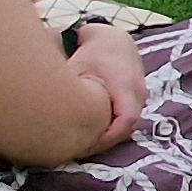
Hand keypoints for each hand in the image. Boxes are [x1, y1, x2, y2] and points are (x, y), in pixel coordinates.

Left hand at [67, 25, 148, 149]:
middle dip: (105, 141)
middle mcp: (138, 92)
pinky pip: (128, 118)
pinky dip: (113, 127)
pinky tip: (94, 131)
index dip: (107, 138)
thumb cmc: (92, 53)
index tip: (85, 146)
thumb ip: (69, 90)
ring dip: (109, 135)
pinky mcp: (137, 97)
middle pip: (127, 127)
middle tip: (80, 150)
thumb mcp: (77, 69)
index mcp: (125, 85)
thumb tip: (51, 112)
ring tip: (85, 143)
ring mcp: (141, 95)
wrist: (112, 40)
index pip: (125, 121)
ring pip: (128, 125)